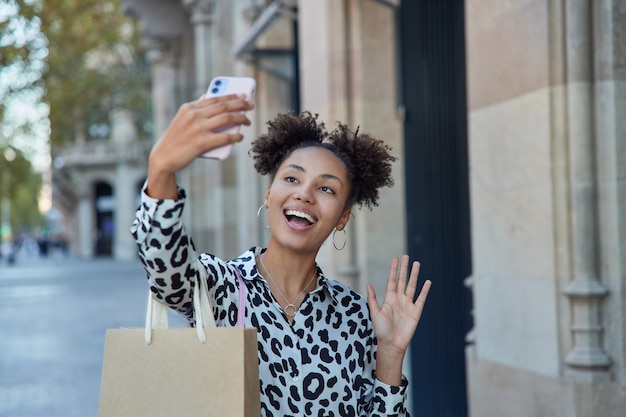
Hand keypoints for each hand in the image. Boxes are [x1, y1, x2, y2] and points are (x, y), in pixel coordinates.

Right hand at [146, 94, 254, 198]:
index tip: (243, 96)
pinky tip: (240, 137)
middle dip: (241, 104)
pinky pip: (225, 137)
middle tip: (251, 106)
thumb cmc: (176, 139)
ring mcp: (198, 129)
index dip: (232, 96)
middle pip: (224, 106)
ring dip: (241, 118)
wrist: (163, 157)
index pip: (215, 98)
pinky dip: (235, 136)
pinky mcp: (201, 143)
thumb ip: (195, 109)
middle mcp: (194, 115)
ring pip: (227, 118)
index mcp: (189, 108)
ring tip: (248, 121)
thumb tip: (208, 97)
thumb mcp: (182, 119)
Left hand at [367, 255, 430, 384]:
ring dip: (414, 275)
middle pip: (402, 280)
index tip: (395, 259)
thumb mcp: (375, 313)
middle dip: (404, 268)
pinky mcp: (416, 311)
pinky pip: (421, 298)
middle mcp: (399, 299)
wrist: (392, 344)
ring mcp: (408, 304)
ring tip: (417, 264)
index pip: (392, 280)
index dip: (394, 270)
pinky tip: (427, 282)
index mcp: (389, 298)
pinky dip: (424, 290)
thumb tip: (368, 284)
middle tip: (406, 256)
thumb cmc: (381, 330)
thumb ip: (372, 299)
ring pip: (412, 286)